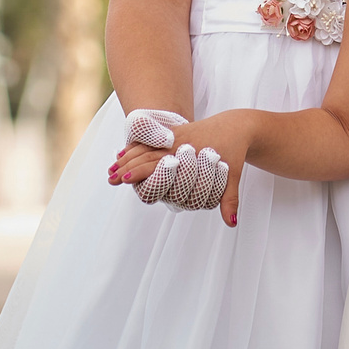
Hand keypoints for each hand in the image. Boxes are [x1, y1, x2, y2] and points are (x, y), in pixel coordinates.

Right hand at [111, 112, 245, 225]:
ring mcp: (175, 137)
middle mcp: (178, 143)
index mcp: (189, 152)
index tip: (126, 178)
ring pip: (146, 147)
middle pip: (147, 155)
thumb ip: (228, 198)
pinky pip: (150, 140)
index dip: (142, 171)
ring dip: (128, 157)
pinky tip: (123, 154)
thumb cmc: (234, 150)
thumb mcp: (233, 175)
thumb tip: (231, 223)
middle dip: (128, 166)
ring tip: (112, 167)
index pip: (159, 162)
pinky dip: (136, 147)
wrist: (237, 125)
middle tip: (111, 176)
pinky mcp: (175, 134)